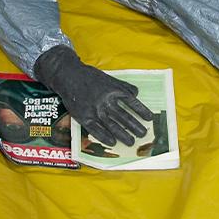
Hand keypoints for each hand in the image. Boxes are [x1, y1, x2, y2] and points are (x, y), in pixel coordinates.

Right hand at [33, 47, 153, 145]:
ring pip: (112, 126)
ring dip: (123, 135)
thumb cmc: (90, 77)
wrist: (69, 76)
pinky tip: (113, 142)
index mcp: (114, 91)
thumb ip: (123, 86)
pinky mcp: (84, 117)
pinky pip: (96, 130)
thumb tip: (136, 94)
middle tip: (143, 134)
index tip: (150, 119)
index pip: (132, 103)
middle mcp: (106, 102)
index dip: (142, 112)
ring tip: (131, 142)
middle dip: (135, 127)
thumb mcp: (109, 78)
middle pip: (124, 117)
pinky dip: (105, 137)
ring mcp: (94, 111)